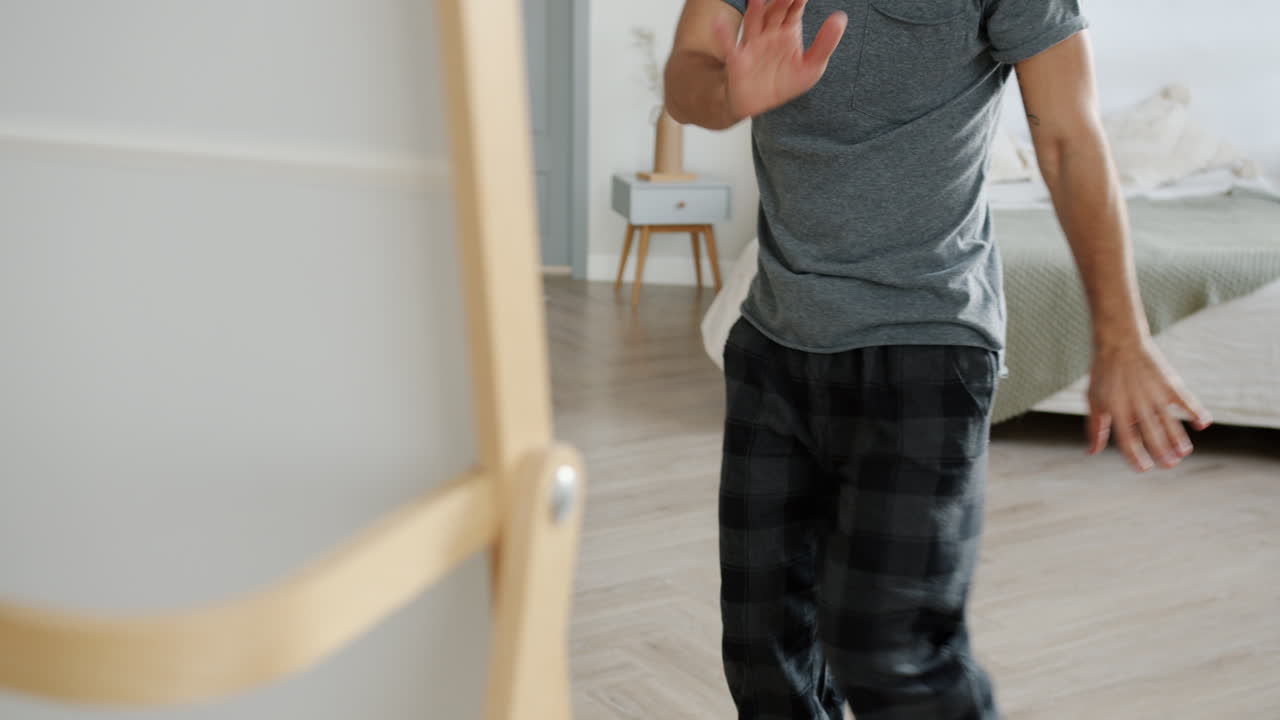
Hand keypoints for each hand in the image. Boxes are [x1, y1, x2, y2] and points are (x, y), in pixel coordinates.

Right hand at [713, 0, 847, 120]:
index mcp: (788, 30)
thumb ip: (825, 43)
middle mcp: (769, 32)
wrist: (756, 103)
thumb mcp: (811, 67)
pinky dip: (723, 35)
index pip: (795, 7)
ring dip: (755, 8)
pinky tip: (718, 23)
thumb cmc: (783, 82)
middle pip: (775, 9)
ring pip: (754, 21)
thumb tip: (840, 16)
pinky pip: (730, 46)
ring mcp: (752, 43)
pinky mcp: (738, 59)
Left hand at [1086, 338, 1211, 471]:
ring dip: (1178, 438)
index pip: (1127, 438)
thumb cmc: (1103, 374)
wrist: (1118, 342)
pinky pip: (1185, 400)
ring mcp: (1153, 393)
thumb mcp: (1093, 399)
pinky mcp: (1168, 382)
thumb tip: (1092, 452)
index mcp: (1116, 409)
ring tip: (1183, 453)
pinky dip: (1195, 411)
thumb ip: (1095, 427)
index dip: (1135, 455)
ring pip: (1169, 420)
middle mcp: (1136, 403)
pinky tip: (1203, 424)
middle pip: (1151, 432)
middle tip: (1170, 466)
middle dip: (1161, 450)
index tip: (1144, 468)